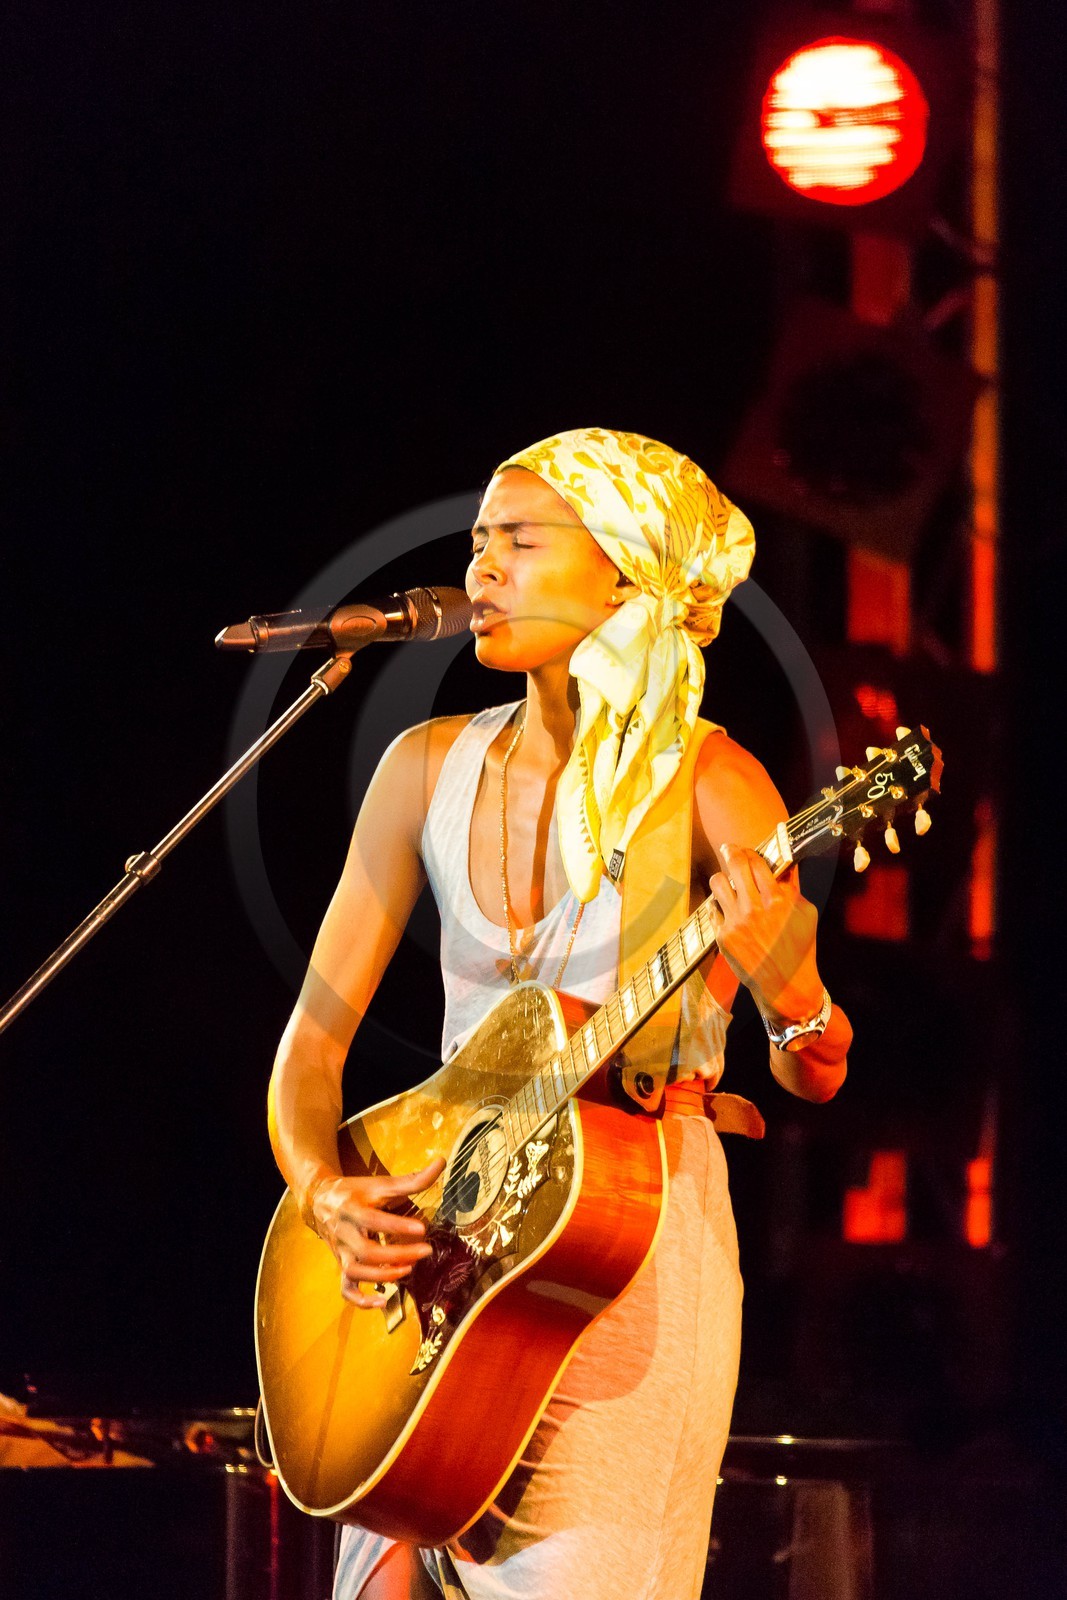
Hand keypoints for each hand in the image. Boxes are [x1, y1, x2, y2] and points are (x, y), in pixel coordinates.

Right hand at [305, 1157, 445, 1309]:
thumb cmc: (356, 1191)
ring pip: (355, 1271)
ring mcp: (341, 1252)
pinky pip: (345, 1289)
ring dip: (383, 1275)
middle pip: (366, 1251)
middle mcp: (344, 1232)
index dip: (397, 1225)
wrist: (319, 1201)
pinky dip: (361, 1301)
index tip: (422, 1228)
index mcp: (353, 1208)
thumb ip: (412, 1179)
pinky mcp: (341, 1266)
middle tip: (426, 1250)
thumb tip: (441, 1162)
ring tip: (409, 1270)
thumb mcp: (380, 1184)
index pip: (373, 1219)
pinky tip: (381, 1303)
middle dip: (397, 1254)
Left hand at [708, 843, 821, 1022]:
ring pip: (718, 883)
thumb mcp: (806, 915)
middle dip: (731, 851)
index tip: (748, 850)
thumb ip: (793, 887)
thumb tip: (785, 863)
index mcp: (779, 901)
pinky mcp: (723, 937)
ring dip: (722, 878)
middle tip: (729, 848)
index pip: (758, 863)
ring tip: (726, 880)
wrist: (786, 986)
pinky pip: (712, 909)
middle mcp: (755, 909)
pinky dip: (719, 906)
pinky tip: (726, 908)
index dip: (751, 852)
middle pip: (735, 865)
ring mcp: (736, 923)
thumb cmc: (800, 949)